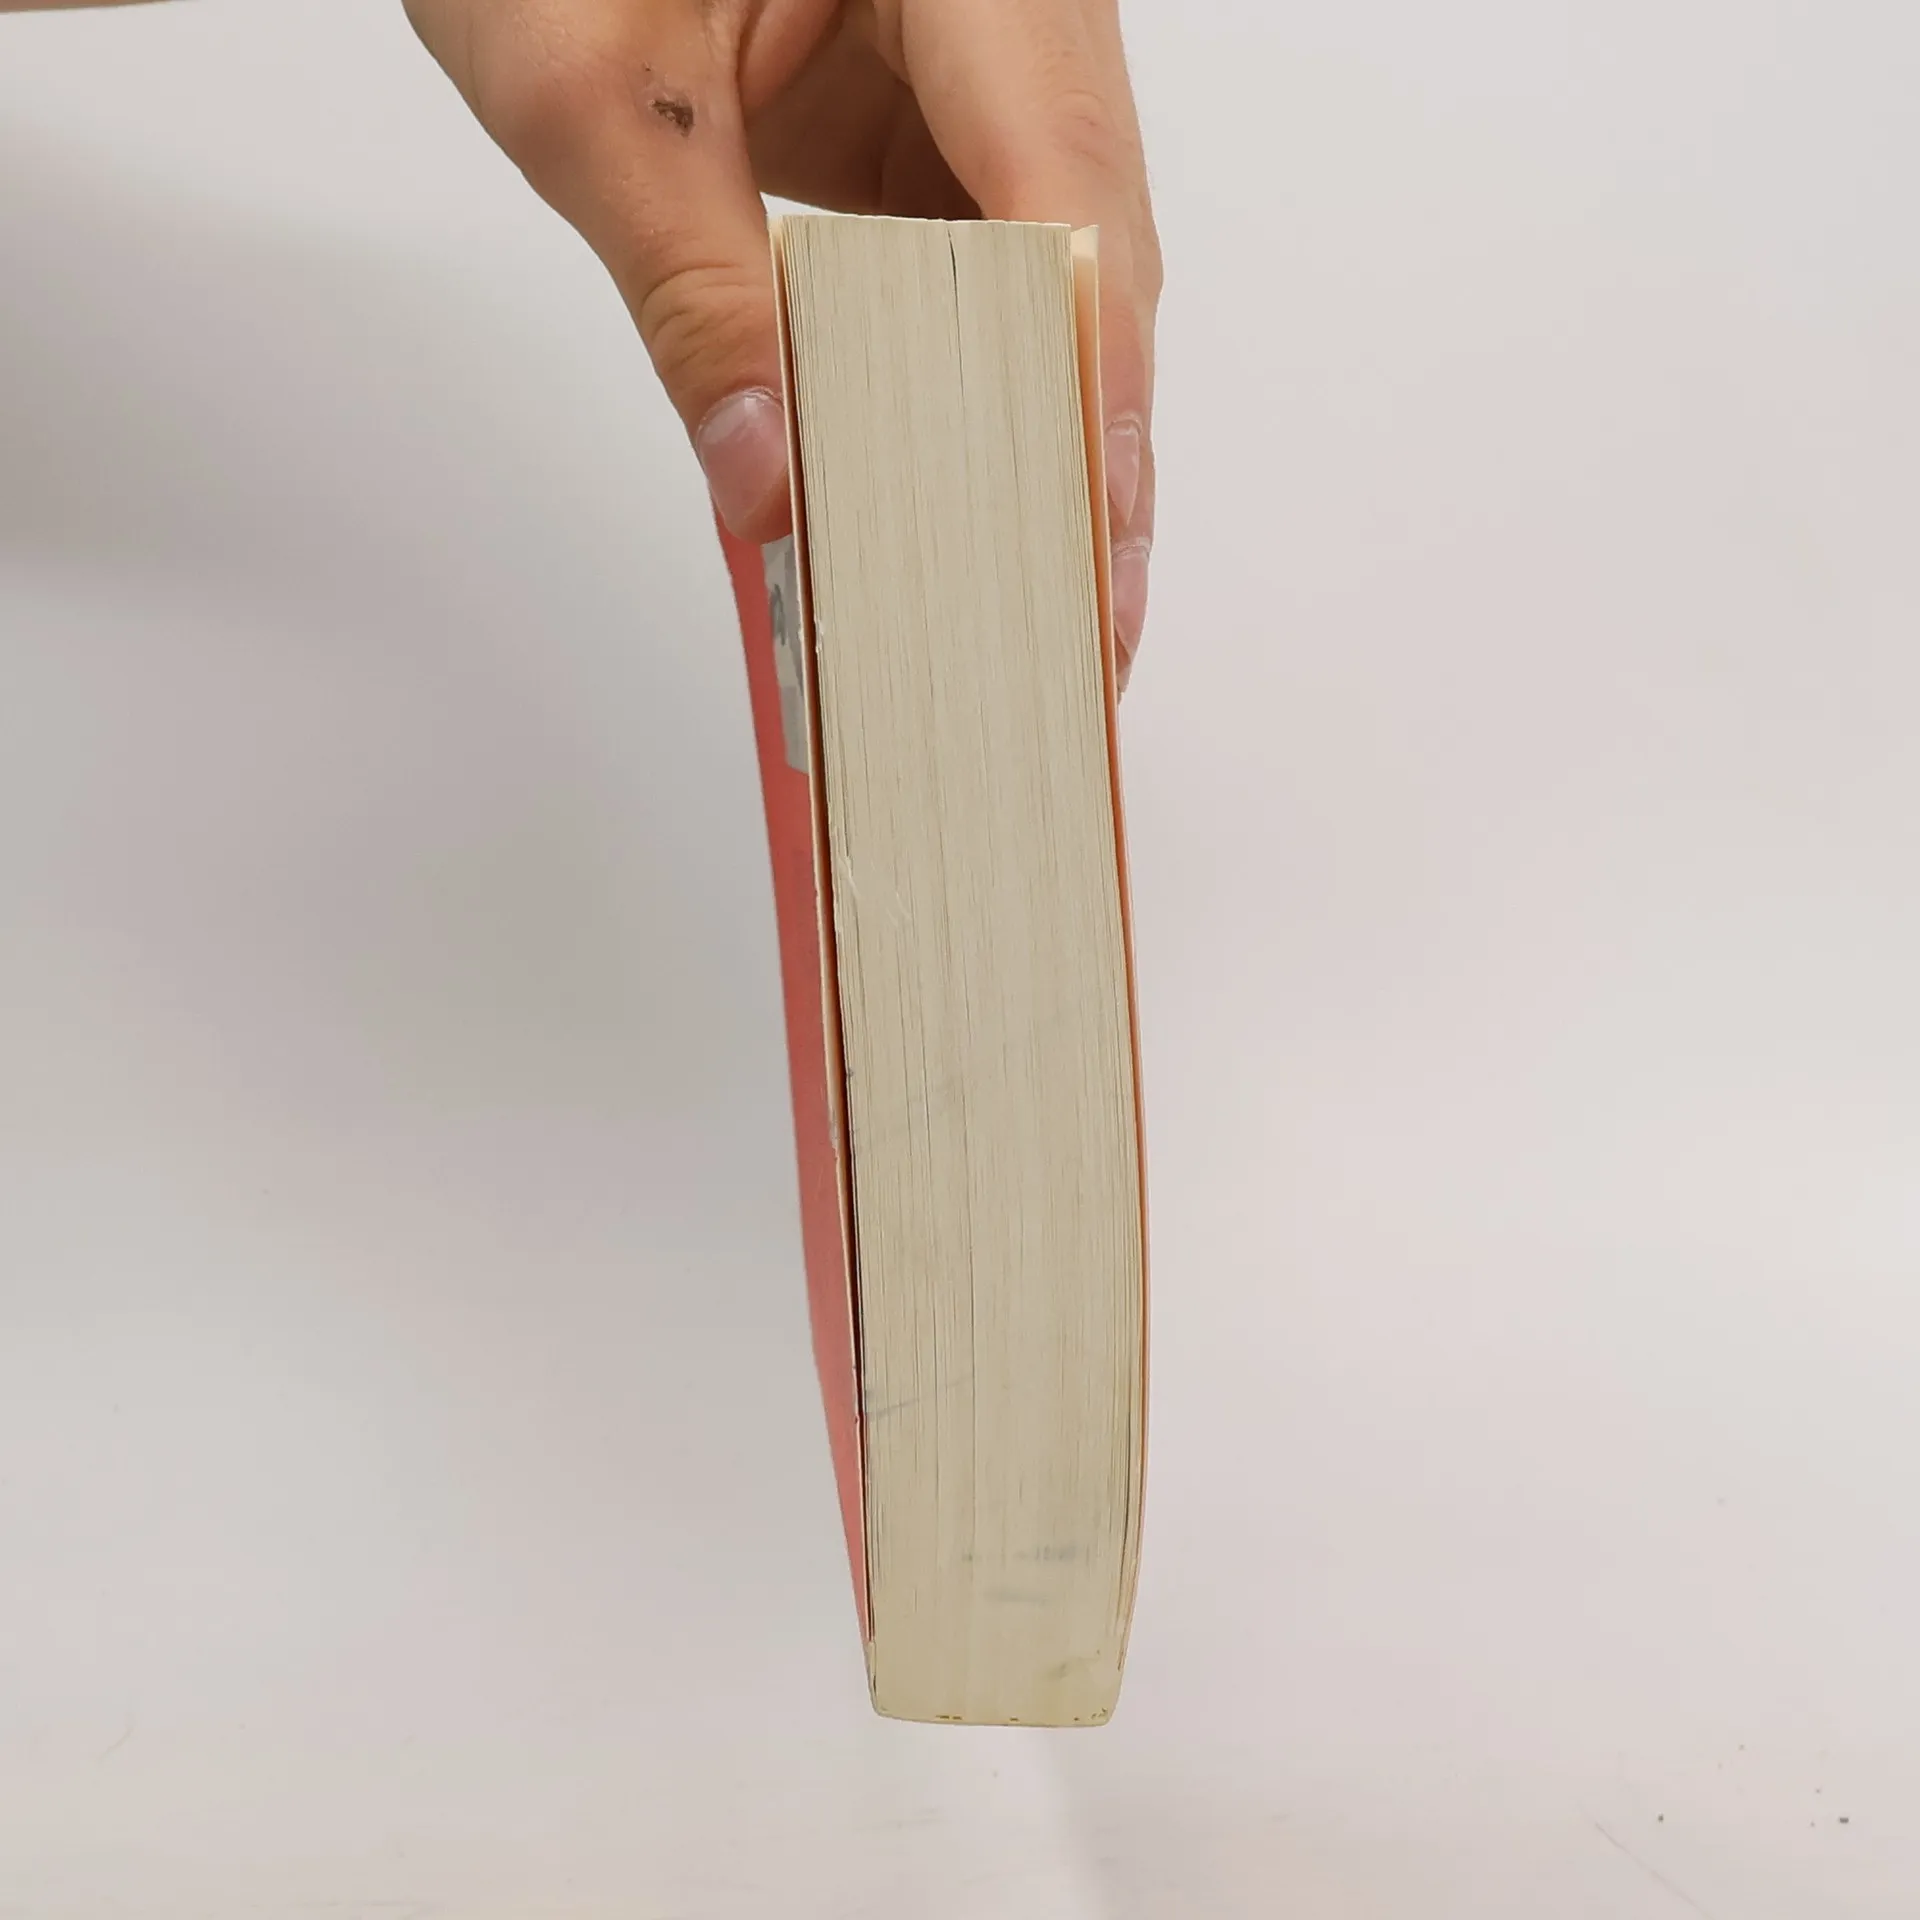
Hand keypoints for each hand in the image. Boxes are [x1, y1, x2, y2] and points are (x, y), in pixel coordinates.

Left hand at [405, 0, 1159, 676]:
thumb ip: (690, 297)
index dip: (1086, 390)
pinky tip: (951, 495)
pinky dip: (965, 388)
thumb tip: (771, 487)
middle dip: (1080, 445)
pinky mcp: (939, 117)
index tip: (1092, 549)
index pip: (1065, 192)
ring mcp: (990, 62)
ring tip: (1026, 594)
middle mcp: (1018, 5)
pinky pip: (987, 267)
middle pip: (1092, 250)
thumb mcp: (589, 93)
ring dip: (1029, 432)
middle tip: (1081, 627)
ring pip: (1055, 272)